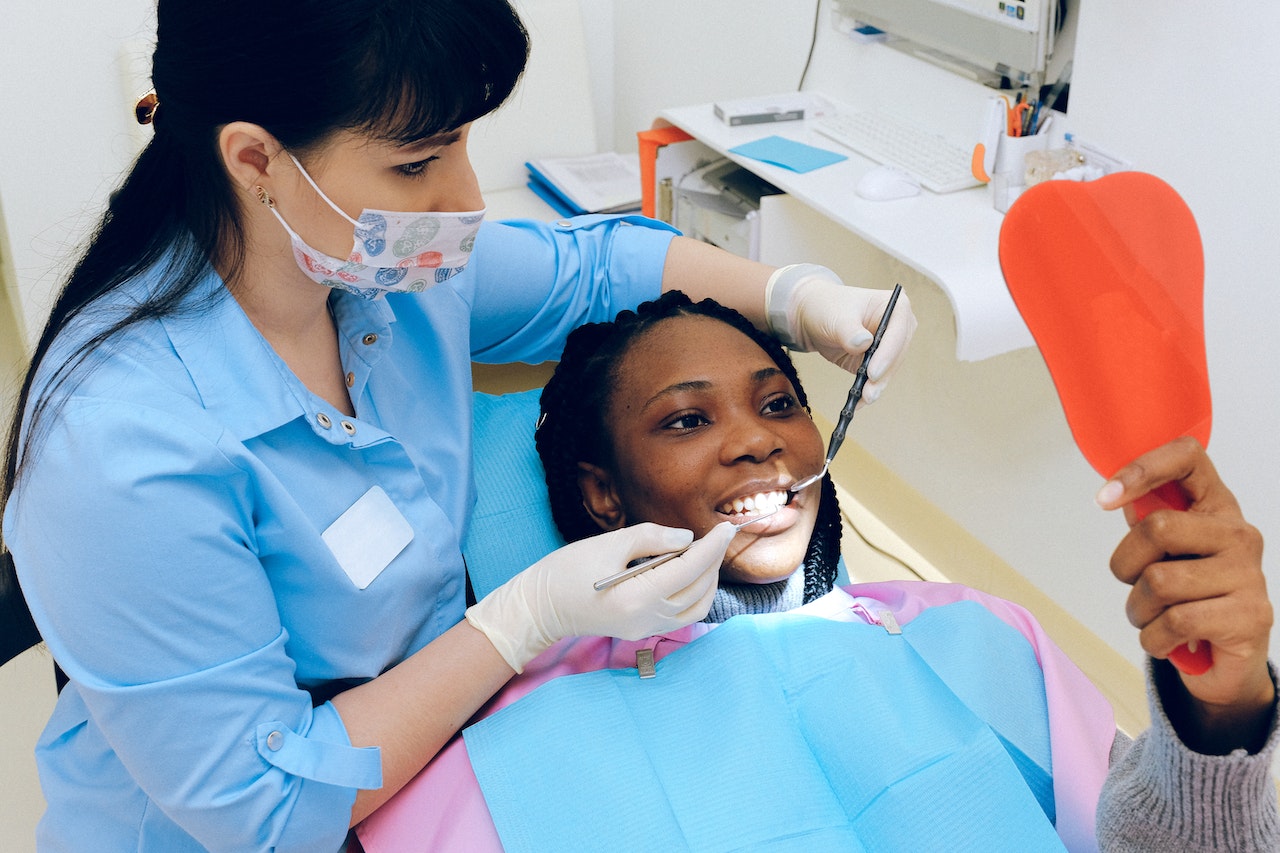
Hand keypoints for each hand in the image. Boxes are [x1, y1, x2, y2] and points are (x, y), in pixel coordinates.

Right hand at [465, 522, 733, 671]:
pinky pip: (683, 617)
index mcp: (638, 596)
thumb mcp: (608, 544)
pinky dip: (694, 595)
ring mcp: (646, 629)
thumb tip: (687, 538)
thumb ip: (651, 538)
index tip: (727, 527)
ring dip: (707, 580)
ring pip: (698, 607)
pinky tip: (687, 575)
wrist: (540, 607)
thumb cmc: (567, 571)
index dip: (713, 546)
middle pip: (699, 588)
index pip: (691, 568)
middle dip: (713, 560)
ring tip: (701, 555)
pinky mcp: (642, 632)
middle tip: (713, 536)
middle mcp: (647, 618)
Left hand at [764, 264, 915, 403]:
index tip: (873, 372)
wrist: (812, 316)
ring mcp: (889, 345)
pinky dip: (868, 390)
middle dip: (882, 376)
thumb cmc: (827, 307)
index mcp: (894, 306)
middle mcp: (898, 326)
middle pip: (896, 355)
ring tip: (863, 399)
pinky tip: (858, 401)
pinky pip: (877, 379)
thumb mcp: (836, 317)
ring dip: (876, 387)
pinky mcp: (878, 361)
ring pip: (888, 370)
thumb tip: (864, 343)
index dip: (887, 354)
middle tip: (869, 392)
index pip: (897, 332)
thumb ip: (850, 331)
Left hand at [1097, 437, 1273, 751]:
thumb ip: (1148, 521)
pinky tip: (1167, 640)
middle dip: (1125, 565)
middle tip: (1135, 586)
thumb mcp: (1166, 554)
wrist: (1227, 662)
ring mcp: (1249, 574)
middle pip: (1156, 528)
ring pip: (1158, 581)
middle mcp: (1239, 534)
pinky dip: (1154, 638)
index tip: (1105, 498)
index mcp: (1216, 507)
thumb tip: (1118, 497)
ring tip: (1154, 618)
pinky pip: (1175, 621)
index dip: (1141, 469)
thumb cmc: (1189, 598)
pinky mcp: (1250, 616)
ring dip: (1138, 610)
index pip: (1187, 457)